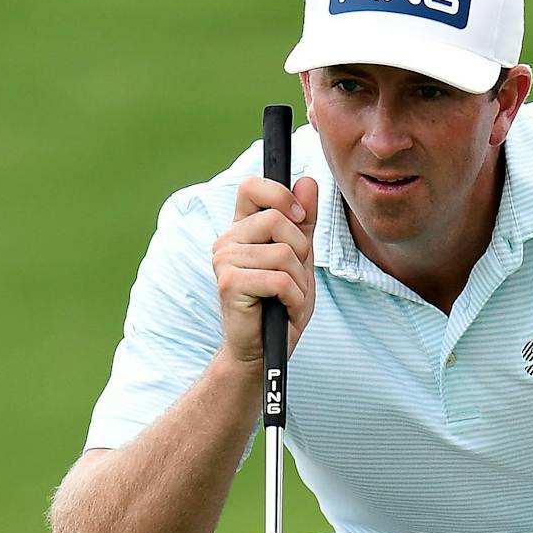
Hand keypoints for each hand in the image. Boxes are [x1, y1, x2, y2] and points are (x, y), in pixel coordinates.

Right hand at [213, 174, 321, 365]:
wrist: (263, 351)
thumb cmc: (280, 305)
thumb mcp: (300, 258)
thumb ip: (304, 221)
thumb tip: (307, 181)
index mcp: (241, 229)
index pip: (252, 187)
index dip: (281, 196)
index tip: (300, 218)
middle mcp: (227, 240)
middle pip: (278, 219)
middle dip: (301, 251)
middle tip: (293, 278)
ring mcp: (224, 261)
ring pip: (283, 254)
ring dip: (298, 282)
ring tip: (288, 298)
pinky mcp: (229, 283)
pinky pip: (279, 280)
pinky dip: (294, 299)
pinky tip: (285, 310)